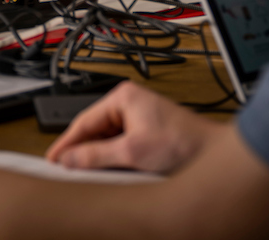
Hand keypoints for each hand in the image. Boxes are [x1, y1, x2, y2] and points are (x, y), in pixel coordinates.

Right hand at [45, 81, 222, 173]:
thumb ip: (96, 156)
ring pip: (106, 139)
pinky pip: (120, 144)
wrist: (215, 155)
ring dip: (98, 156)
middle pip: (94, 130)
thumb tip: (70, 159)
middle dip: (82, 150)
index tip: (53, 158)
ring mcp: (138, 117)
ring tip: (87, 172)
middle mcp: (129, 103)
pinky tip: (109, 170)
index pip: (83, 120)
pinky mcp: (146, 132)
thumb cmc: (185, 144)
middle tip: (66, 169)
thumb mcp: (132, 152)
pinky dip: (113, 158)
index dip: (66, 142)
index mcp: (123, 96)